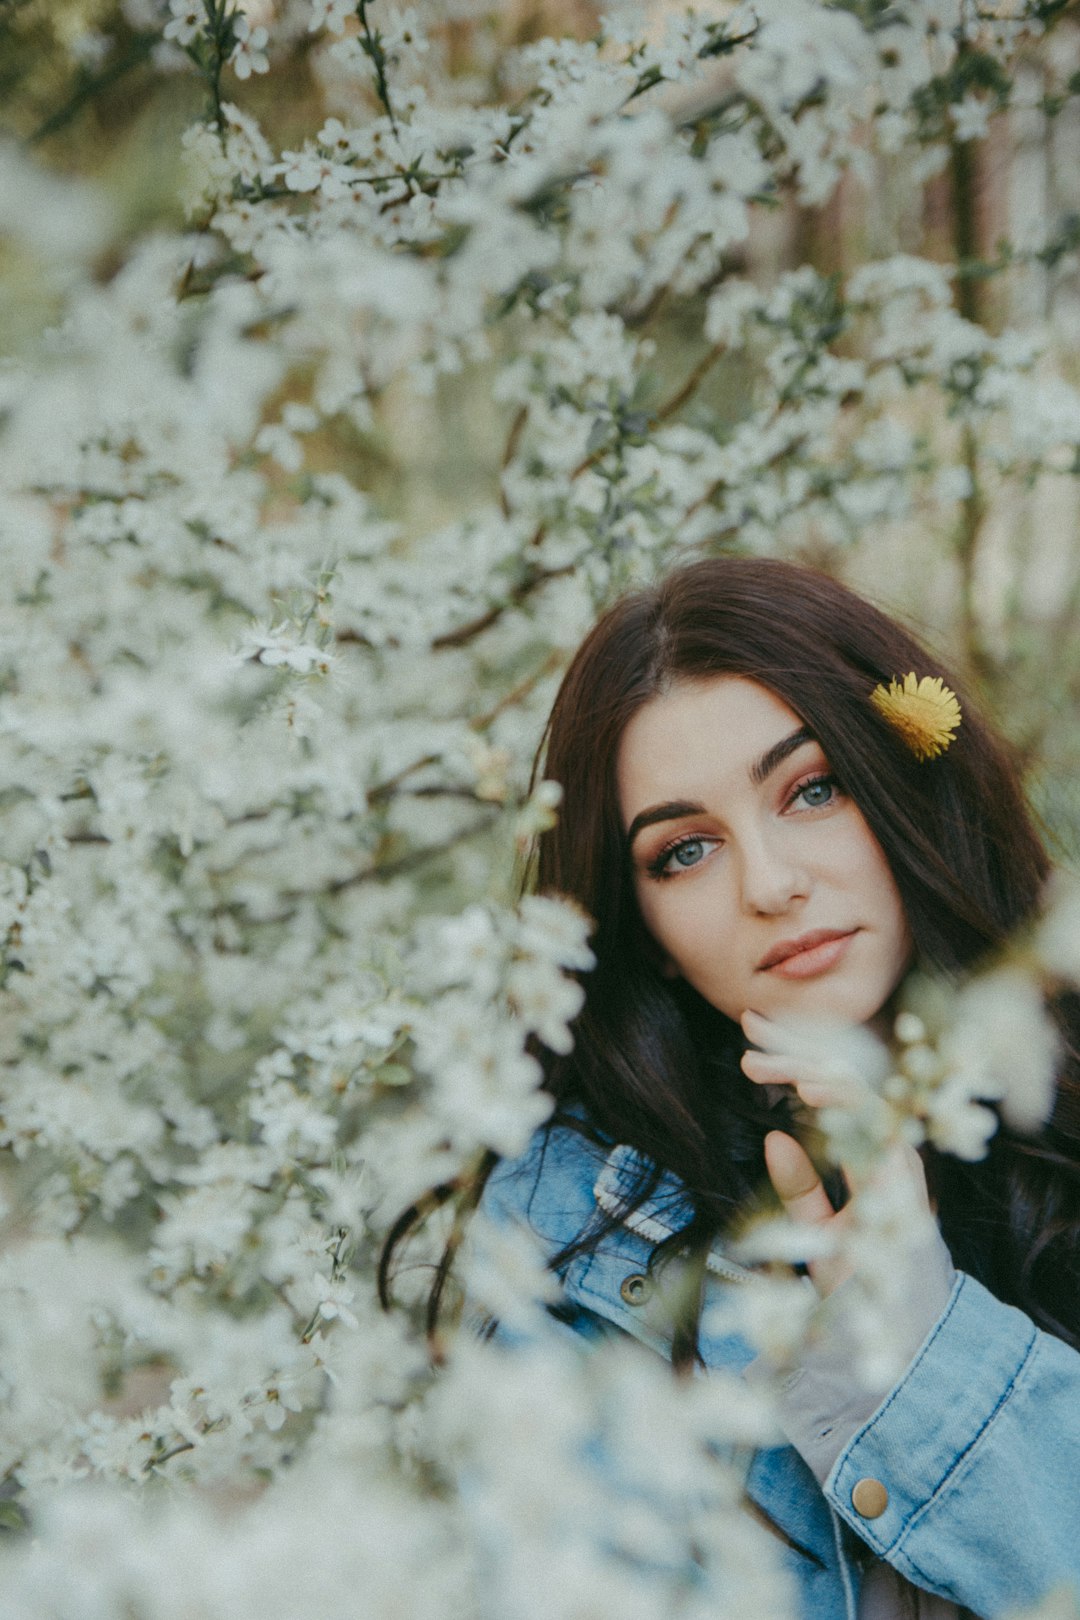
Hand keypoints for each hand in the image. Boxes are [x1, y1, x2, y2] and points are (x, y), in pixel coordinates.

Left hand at [740, 1009, 930, 1295]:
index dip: (795, 1060)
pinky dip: (847, 1106)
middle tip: (749, 1024)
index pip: (831, 1094)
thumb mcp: (821, 1234)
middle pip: (844, 1080)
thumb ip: (802, 1187)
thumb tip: (775, 1135)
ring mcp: (898, 1167)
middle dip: (796, 1046)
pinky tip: (810, 1091)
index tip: (750, 1041)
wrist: (898, 1354)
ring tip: (761, 1062)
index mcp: (869, 1157)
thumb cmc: (864, 1296)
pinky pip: (880, 1131)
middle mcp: (887, 1153)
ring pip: (860, 1094)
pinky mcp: (904, 1187)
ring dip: (808, 1070)